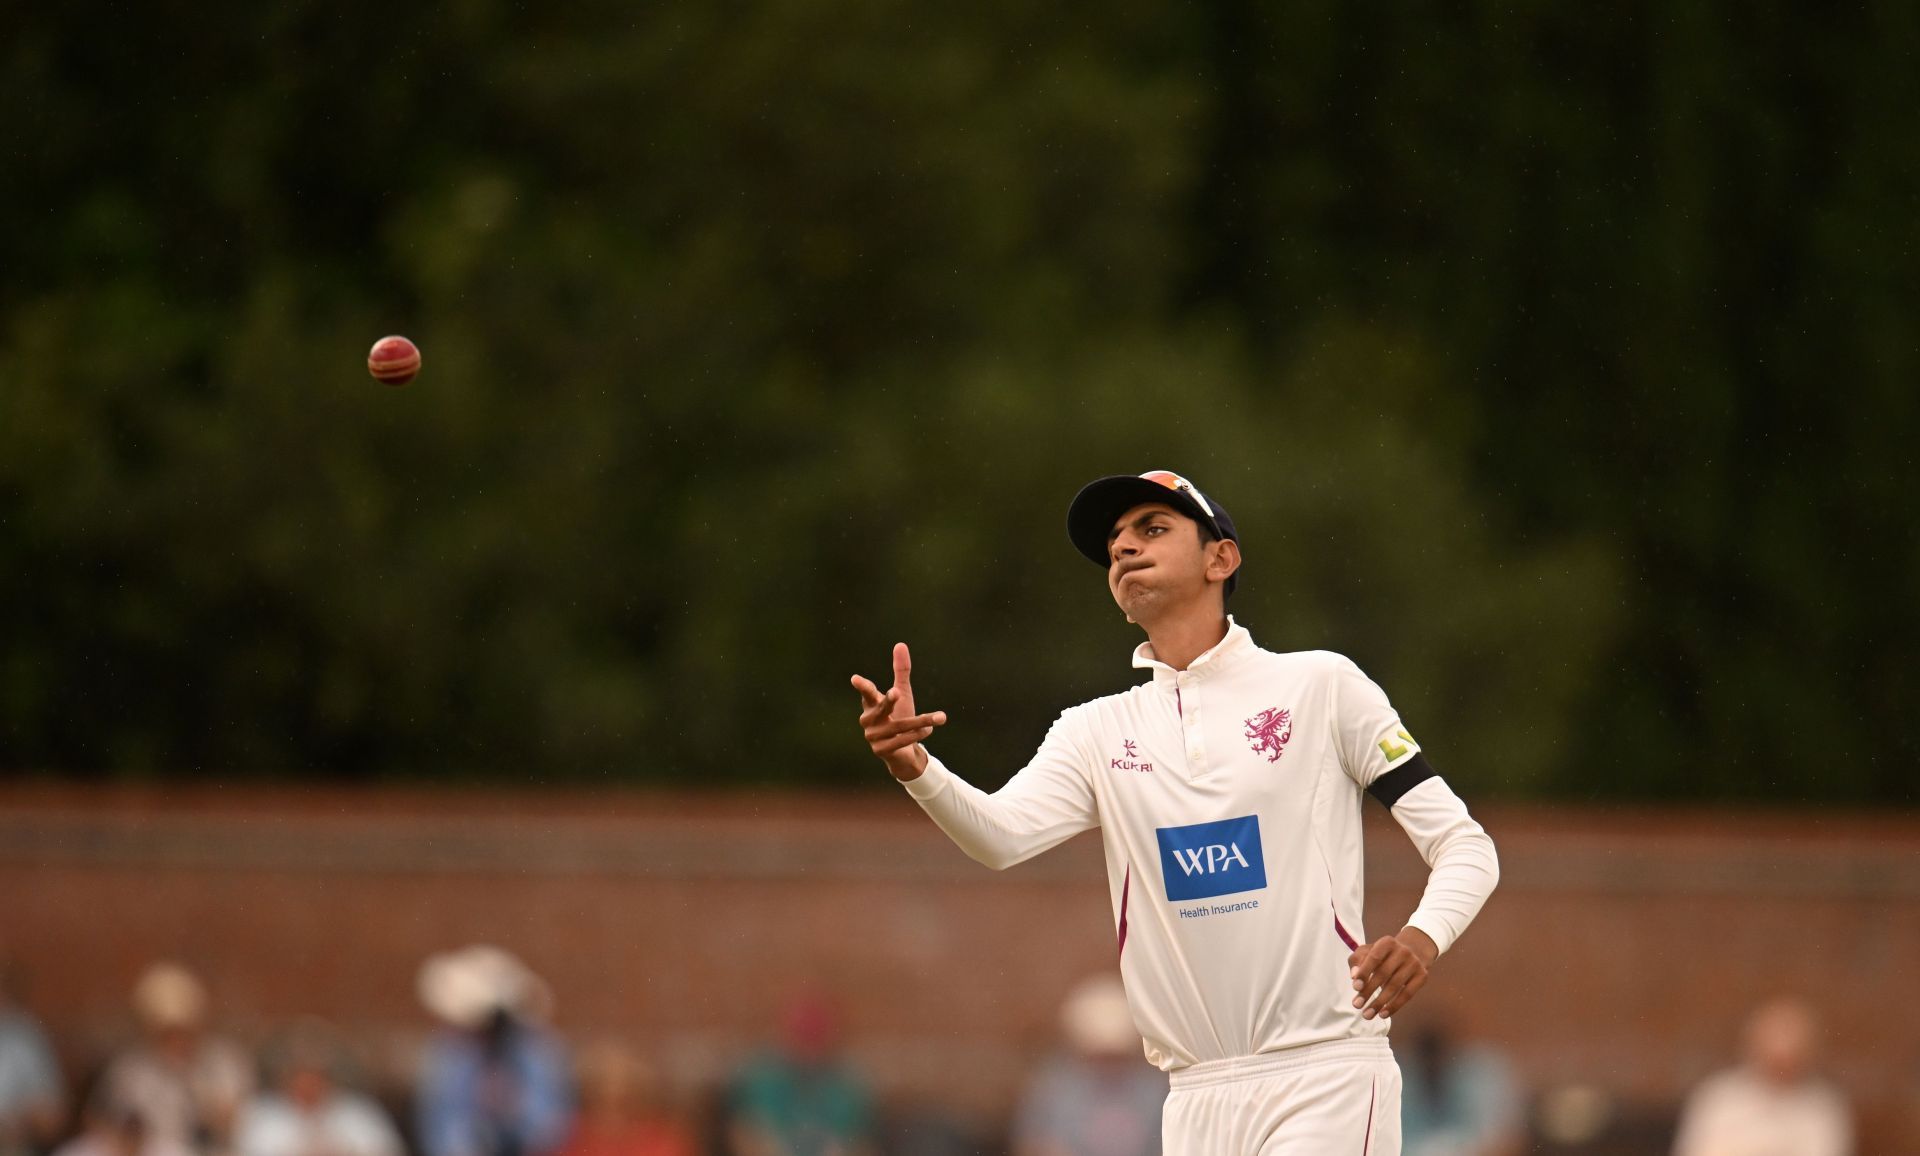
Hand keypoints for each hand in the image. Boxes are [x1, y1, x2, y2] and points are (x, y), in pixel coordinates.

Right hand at [851, 642, 946, 780]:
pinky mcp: (881, 751)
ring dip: (921, 721)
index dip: (862, 686)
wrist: (902, 751)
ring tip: (941, 716)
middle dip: (888, 701)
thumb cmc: (899, 716)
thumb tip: (900, 644)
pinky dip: (918, 734)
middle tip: (896, 692)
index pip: (867, 693)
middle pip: (880, 708)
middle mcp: (868, 720)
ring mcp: (873, 737)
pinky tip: (930, 729)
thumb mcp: (902, 693)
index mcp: (871, 704)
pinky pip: (903, 740)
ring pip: (900, 726)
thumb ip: (900, 671)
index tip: (855, 679)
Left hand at [1348, 925, 1437, 1020]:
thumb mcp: (1368, 951)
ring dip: (1379, 1003)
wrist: (1414, 949)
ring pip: (1395, 986)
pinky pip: (1408, 994)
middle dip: (1368, 991)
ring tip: (1367, 1014)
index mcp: (1387, 942)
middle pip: (1383, 974)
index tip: (1355, 987)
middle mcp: (1403, 951)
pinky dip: (1395, 1006)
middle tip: (1356, 1005)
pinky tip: (1383, 1014)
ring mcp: (1414, 963)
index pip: (1374, 957)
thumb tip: (1353, 977)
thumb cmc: (1383, 954)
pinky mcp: (1422, 975)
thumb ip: (1357, 961)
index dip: (1365, 972)